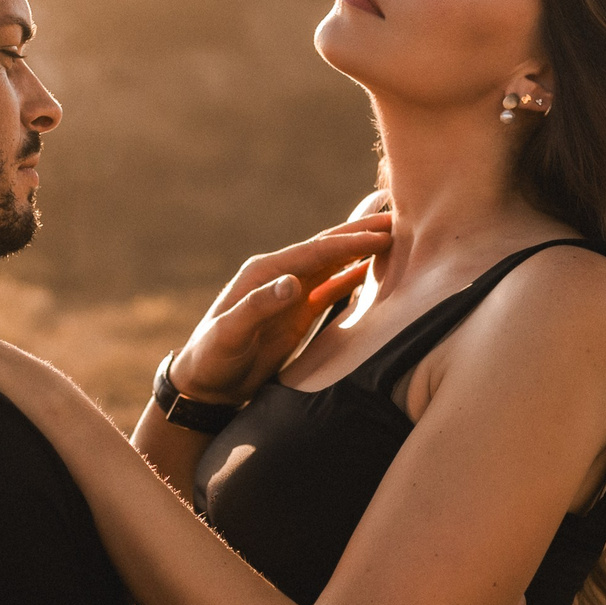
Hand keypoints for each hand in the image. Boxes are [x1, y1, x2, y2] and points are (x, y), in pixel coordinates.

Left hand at [168, 213, 391, 403]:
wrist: (207, 383)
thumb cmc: (212, 357)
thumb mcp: (229, 333)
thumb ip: (258, 306)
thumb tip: (292, 282)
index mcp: (264, 273)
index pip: (314, 252)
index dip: (348, 242)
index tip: (381, 235)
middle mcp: (280, 276)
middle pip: (327, 249)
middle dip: (361, 234)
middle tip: (397, 222)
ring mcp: (291, 293)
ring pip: (333, 264)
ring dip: (361, 251)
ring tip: (394, 238)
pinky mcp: (298, 312)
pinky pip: (332, 288)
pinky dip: (354, 276)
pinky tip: (375, 270)